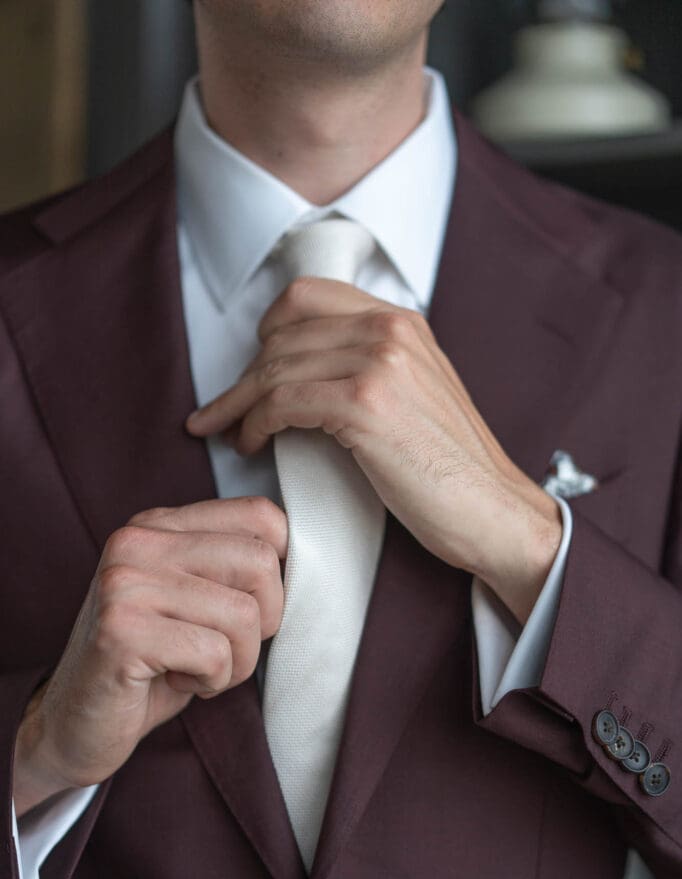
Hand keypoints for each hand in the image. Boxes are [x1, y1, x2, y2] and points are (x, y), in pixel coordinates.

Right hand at [13, 498, 286, 815]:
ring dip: (236, 661)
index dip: (280, 573)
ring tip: (196, 668)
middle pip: (260, 562)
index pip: (263, 516)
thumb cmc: (152, 665)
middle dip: (262, 621)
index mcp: (161, 524)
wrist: (77, 724)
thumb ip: (236, 568)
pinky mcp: (120, 629)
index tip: (252, 610)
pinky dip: (212, 681)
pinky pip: (214, 653)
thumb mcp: (198, 603)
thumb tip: (308, 558)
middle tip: (224, 649)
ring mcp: (124, 581)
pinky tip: (175, 681)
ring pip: (243, 614)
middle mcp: (138, 541)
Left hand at [186, 278, 561, 623]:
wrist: (494, 511)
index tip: (250, 369)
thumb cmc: (451, 469)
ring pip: (275, 367)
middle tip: (222, 411)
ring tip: (227, 433)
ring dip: (238, 403)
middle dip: (242, 376)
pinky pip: (282, 400)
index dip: (267, 331)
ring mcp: (380, 362)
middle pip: (282, 333)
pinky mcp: (366, 404)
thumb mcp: (415, 394)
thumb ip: (369, 366)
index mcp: (402, 321)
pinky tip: (250, 443)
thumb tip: (302, 371)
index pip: (307, 296)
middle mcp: (390, 329)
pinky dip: (254, 423)